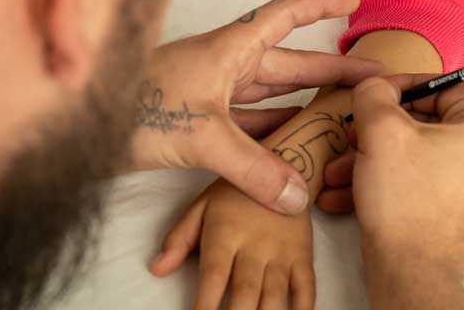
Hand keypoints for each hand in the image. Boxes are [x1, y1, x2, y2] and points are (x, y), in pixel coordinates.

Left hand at [130, 0, 380, 213]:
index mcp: (230, 48)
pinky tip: (298, 141)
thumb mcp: (202, 136)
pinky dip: (277, 132)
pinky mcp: (202, 122)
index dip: (320, 5)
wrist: (79, 129)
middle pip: (291, 63)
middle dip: (333, 68)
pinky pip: (253, 124)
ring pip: (274, 95)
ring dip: (308, 102)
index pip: (285, 16)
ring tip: (346, 110)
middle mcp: (227, 65)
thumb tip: (298, 195)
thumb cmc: (135, 109)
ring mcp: (214, 93)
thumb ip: (252, 168)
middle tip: (374, 75)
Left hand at [152, 177, 313, 309]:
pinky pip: (307, 285)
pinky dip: (303, 307)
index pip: (213, 276)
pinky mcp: (303, 254)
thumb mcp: (201, 207)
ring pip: (275, 294)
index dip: (205, 305)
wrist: (284, 166)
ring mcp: (282, 251)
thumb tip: (156, 269)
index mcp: (226, 234)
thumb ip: (179, 239)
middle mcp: (255, 245)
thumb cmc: (234, 195)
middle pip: (245, 291)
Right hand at [344, 75, 463, 282]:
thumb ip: (376, 93)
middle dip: (378, 132)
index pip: (444, 87)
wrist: (411, 275)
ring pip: (417, 155)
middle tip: (351, 136)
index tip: (373, 96)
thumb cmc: (405, 201)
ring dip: (373, 160)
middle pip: (427, 124)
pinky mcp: (459, 210)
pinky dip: (387, 182)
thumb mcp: (381, 131)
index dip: (403, 87)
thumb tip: (377, 85)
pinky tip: (346, 194)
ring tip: (338, 172)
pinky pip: (421, 181)